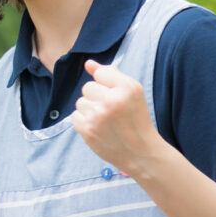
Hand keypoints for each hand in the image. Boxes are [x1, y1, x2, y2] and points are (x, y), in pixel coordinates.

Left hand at [72, 60, 164, 174]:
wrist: (141, 153)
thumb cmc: (136, 119)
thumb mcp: (132, 92)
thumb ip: (110, 74)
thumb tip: (88, 63)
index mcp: (127, 88)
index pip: (101, 73)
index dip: (107, 84)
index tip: (116, 96)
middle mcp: (111, 100)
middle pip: (88, 87)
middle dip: (97, 97)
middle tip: (112, 111)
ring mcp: (97, 116)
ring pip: (80, 101)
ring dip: (90, 109)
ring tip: (105, 120)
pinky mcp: (87, 130)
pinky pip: (75, 116)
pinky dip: (84, 122)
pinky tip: (98, 128)